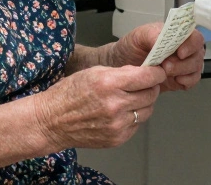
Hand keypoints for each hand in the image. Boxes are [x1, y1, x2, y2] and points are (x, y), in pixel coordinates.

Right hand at [35, 65, 166, 149]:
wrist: (52, 122)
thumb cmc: (69, 94)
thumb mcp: (94, 72)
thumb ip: (120, 72)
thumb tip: (142, 72)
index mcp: (109, 83)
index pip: (147, 77)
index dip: (156, 73)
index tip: (157, 71)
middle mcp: (115, 105)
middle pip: (151, 94)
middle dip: (151, 87)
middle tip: (145, 84)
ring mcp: (117, 125)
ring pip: (147, 111)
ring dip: (144, 103)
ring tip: (131, 98)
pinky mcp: (117, 138)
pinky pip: (136, 125)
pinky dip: (133, 117)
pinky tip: (121, 112)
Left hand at [109, 21, 204, 91]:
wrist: (123, 65)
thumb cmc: (131, 47)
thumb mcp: (138, 36)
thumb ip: (152, 34)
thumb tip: (163, 37)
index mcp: (176, 34)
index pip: (193, 36)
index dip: (191, 44)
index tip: (180, 52)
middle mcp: (184, 48)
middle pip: (197, 53)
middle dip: (184, 62)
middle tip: (166, 66)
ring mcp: (184, 63)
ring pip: (196, 67)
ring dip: (183, 72)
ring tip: (165, 73)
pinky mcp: (181, 77)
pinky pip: (193, 80)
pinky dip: (186, 81)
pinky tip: (175, 81)